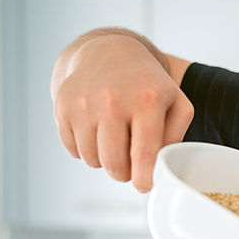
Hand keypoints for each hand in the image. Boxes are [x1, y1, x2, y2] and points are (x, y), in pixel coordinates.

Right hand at [51, 33, 192, 191]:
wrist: (108, 52)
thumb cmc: (149, 84)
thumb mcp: (176, 102)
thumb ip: (175, 136)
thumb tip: (158, 168)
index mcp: (146, 101)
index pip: (143, 154)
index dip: (143, 178)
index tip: (144, 187)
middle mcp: (112, 101)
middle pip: (115, 164)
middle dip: (124, 173)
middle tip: (131, 164)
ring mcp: (84, 104)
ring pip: (92, 160)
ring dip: (105, 161)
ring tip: (116, 141)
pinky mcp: (63, 108)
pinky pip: (73, 150)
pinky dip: (86, 149)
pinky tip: (97, 130)